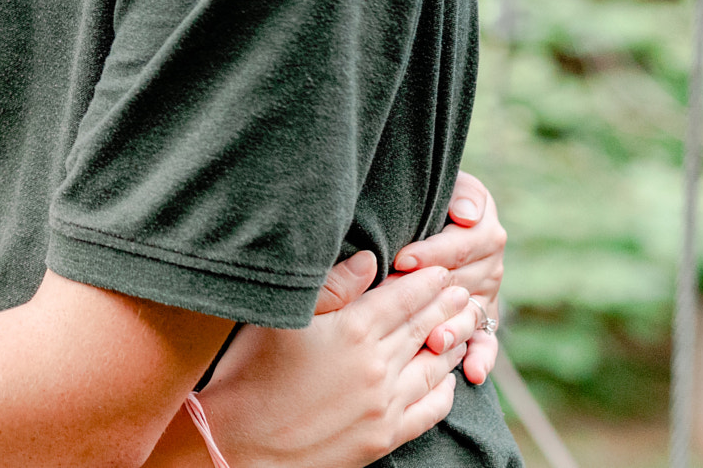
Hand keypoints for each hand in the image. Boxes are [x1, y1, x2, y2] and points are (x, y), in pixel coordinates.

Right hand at [200, 257, 470, 467]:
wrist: (240, 444)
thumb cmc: (249, 372)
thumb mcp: (283, 318)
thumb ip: (331, 287)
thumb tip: (370, 260)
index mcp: (353, 330)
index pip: (404, 297)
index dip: (426, 280)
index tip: (441, 268)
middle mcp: (378, 366)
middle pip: (424, 327)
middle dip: (447, 306)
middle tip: (463, 290)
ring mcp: (385, 404)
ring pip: (435, 366)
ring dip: (452, 342)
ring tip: (463, 326)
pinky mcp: (385, 435)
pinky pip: (432, 409)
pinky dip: (445, 389)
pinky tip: (447, 378)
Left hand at [392, 170, 504, 383]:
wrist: (442, 211)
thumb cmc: (439, 194)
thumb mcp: (453, 185)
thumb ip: (463, 196)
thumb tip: (466, 215)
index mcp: (484, 232)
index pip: (458, 245)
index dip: (430, 252)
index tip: (401, 259)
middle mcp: (490, 265)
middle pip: (462, 285)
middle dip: (434, 299)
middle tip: (407, 311)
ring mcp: (486, 294)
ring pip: (471, 315)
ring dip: (455, 331)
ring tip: (435, 343)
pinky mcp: (482, 318)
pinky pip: (486, 341)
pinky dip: (481, 357)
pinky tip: (471, 373)